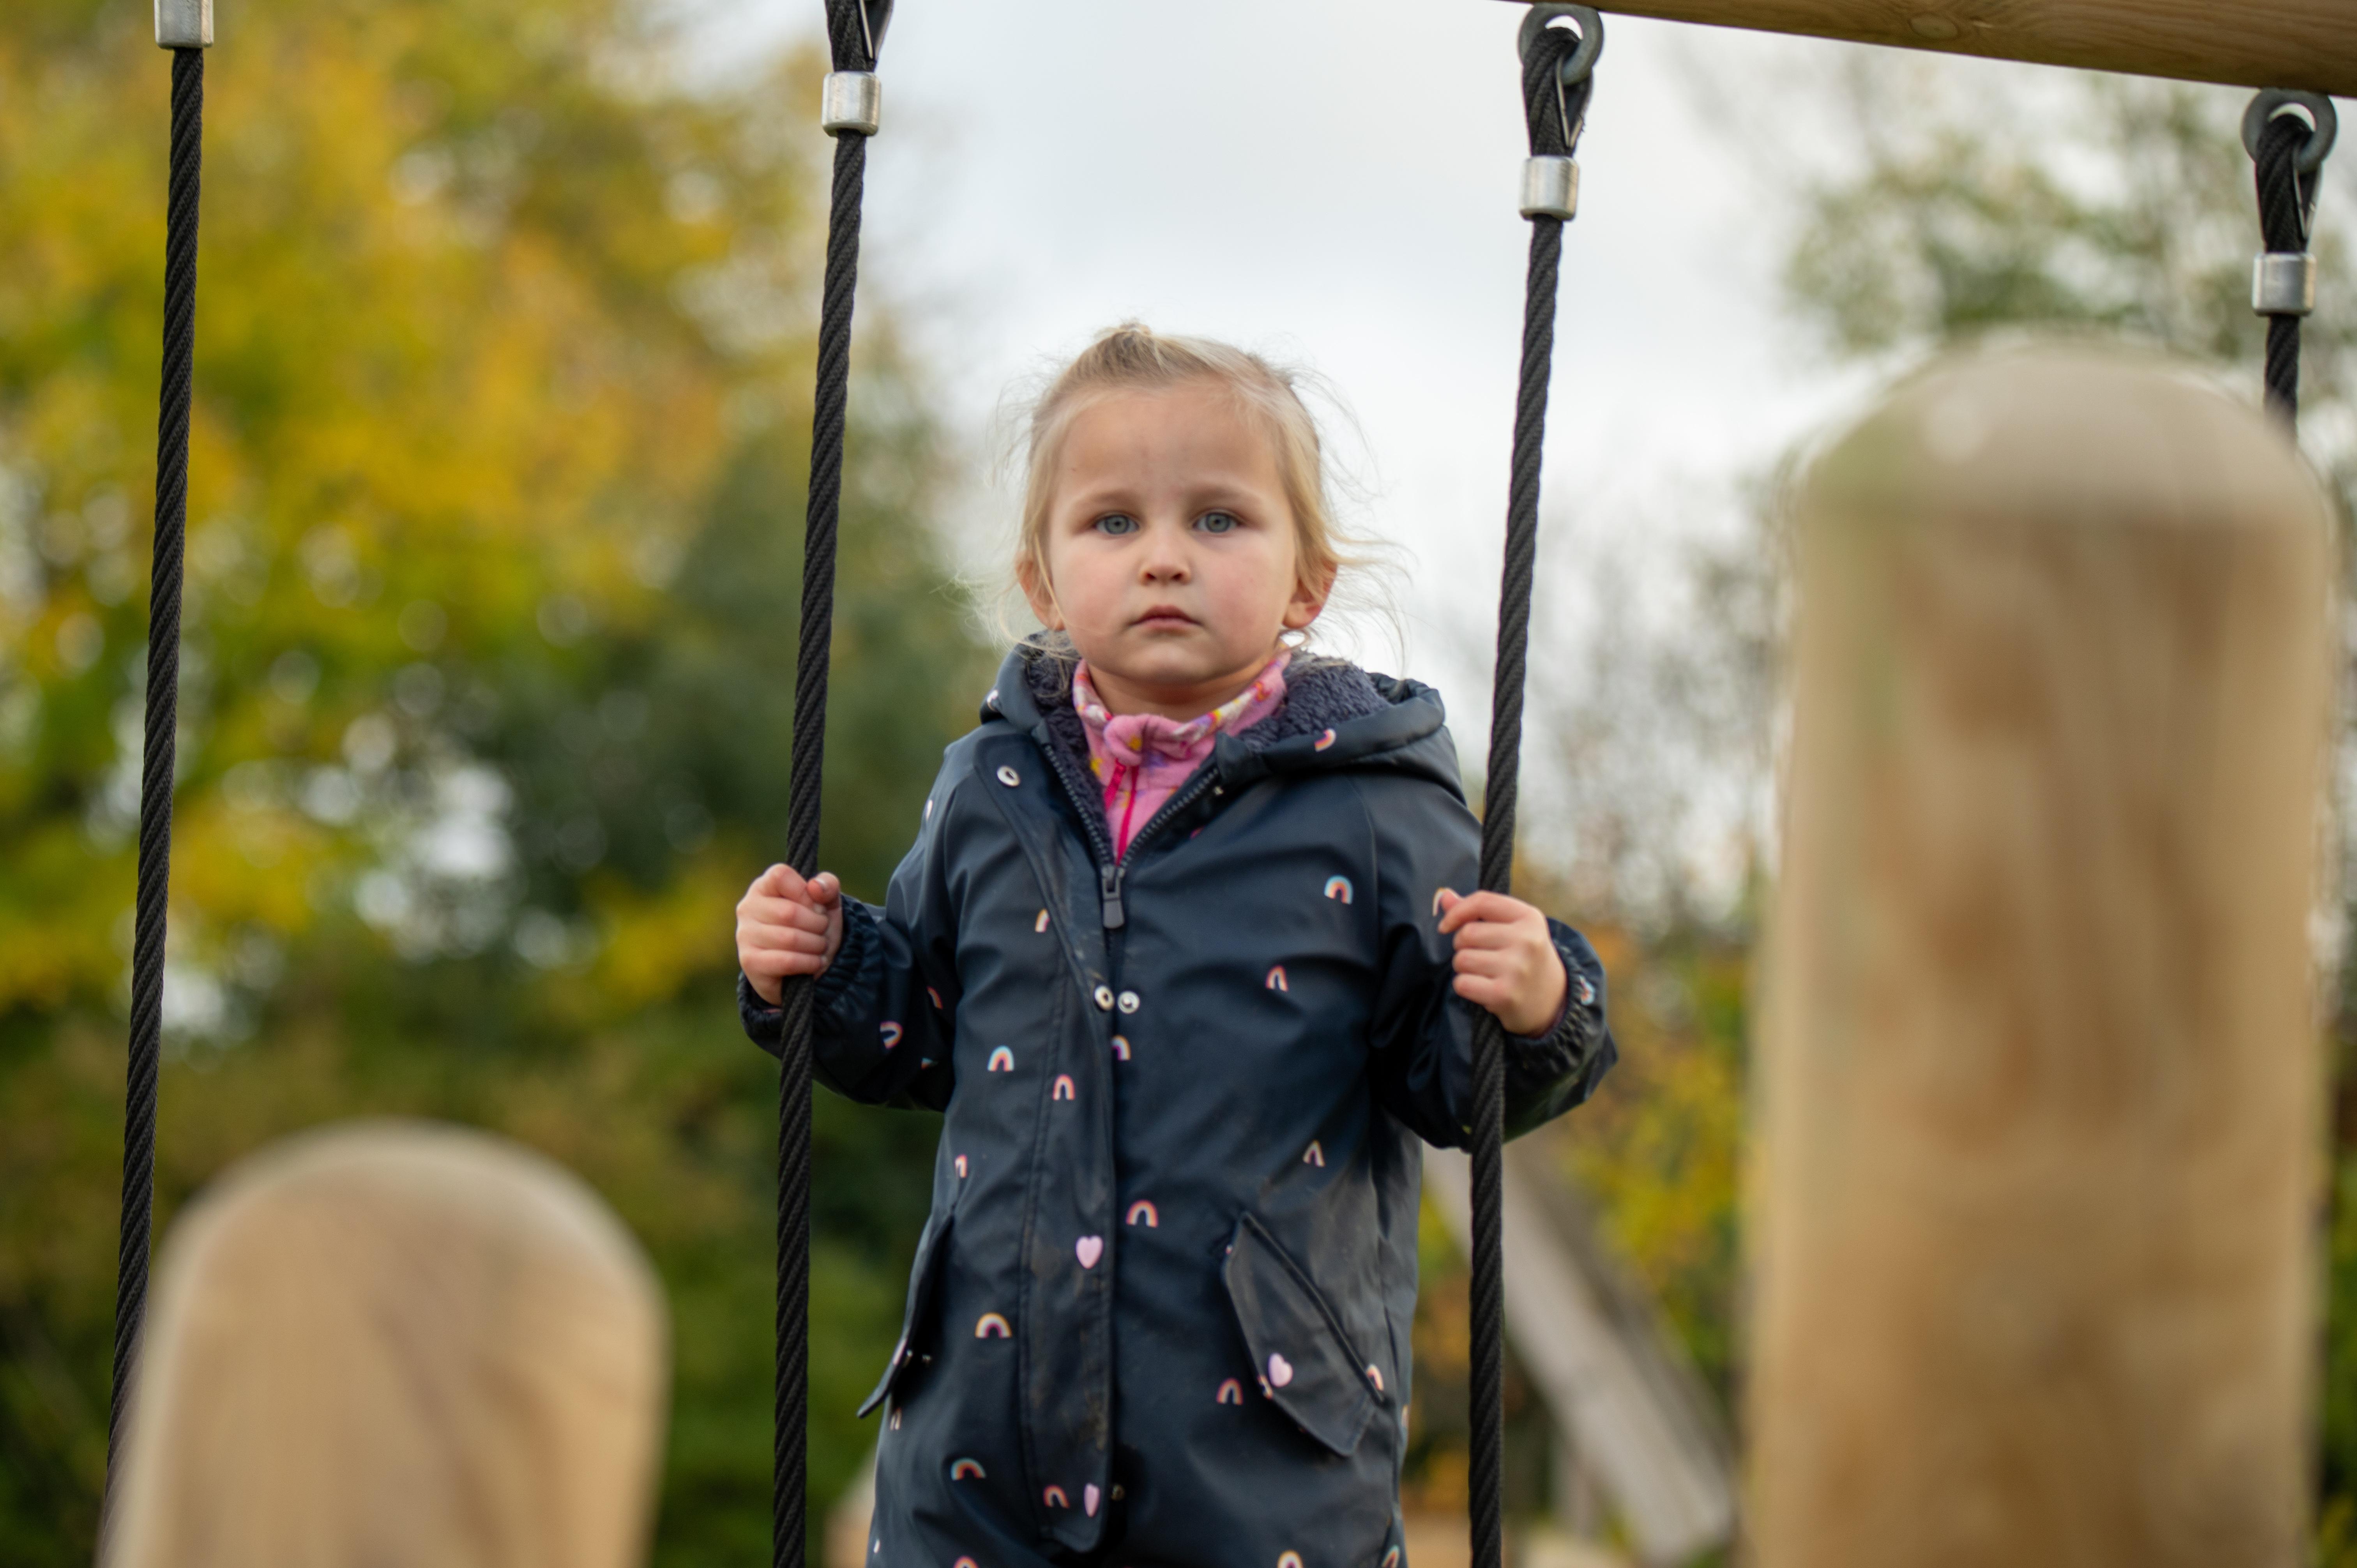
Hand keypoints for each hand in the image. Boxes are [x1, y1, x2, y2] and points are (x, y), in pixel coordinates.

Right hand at [736, 864, 843, 1004]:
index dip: (806, 893)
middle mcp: (748, 908)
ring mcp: (745, 935)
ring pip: (790, 939)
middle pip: (790, 912)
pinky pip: (787, 961)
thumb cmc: (813, 928)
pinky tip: (815, 963)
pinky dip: (809, 963)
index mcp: (763, 886)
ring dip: (816, 945)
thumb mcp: (828, 903)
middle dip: (817, 925)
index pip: (781, 876)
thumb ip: (829, 886)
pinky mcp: (750, 962)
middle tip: (822, 932)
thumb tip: (815, 886)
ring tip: (819, 948)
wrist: (805, 967)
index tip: (815, 906)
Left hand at [1436, 889, 1566, 1036]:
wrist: (1553, 1001)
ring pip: (1461, 959)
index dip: (1456, 912)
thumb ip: (1478, 911)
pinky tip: (1483, 988)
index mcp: (1530, 918)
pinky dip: (1465, 986)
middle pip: (1467, 933)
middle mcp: (1527, 941)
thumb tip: (1444, 896)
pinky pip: (1462, 983)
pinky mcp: (1504, 994)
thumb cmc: (1524, 958)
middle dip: (1462, 945)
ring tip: (1484, 972)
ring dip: (1464, 967)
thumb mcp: (1513, 929)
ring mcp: (1517, 968)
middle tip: (1480, 955)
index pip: (1482, 901)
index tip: (1446, 926)